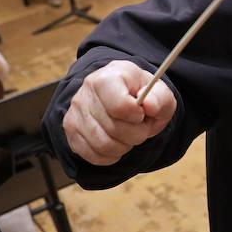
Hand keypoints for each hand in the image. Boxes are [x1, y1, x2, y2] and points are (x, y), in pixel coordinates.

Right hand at [63, 60, 177, 165]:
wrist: (122, 98)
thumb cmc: (141, 95)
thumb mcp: (159, 93)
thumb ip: (160, 98)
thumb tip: (150, 105)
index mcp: (109, 76)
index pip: (120, 106)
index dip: (137, 116)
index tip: (141, 113)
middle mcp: (86, 92)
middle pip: (114, 128)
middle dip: (136, 134)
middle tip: (140, 126)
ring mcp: (75, 112)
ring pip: (103, 145)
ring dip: (124, 146)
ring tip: (129, 134)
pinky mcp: (71, 131)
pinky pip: (93, 155)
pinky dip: (111, 155)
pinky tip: (117, 142)